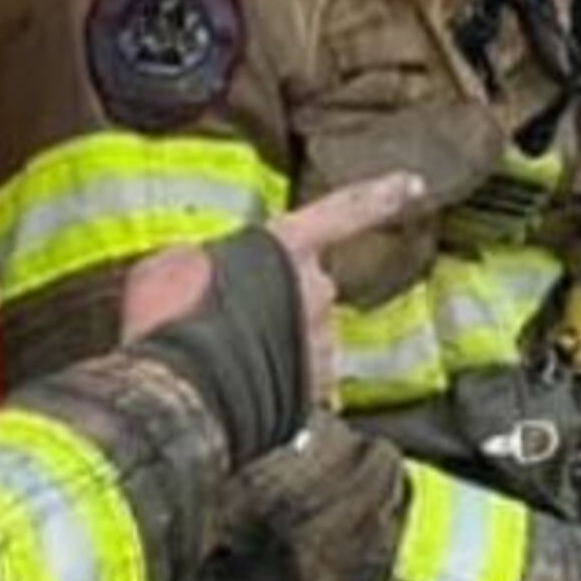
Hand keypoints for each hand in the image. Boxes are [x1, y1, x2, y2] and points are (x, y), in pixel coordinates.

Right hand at [118, 173, 425, 408]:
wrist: (172, 395)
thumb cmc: (166, 319)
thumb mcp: (172, 264)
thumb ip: (209, 259)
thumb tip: (209, 273)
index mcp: (287, 247)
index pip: (346, 210)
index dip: (381, 195)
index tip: (414, 184)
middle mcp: (317, 292)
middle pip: (309, 289)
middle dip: (278, 303)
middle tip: (227, 323)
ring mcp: (321, 345)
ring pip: (307, 339)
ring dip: (276, 347)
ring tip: (224, 363)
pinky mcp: (314, 394)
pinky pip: (301, 383)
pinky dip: (277, 387)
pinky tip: (237, 393)